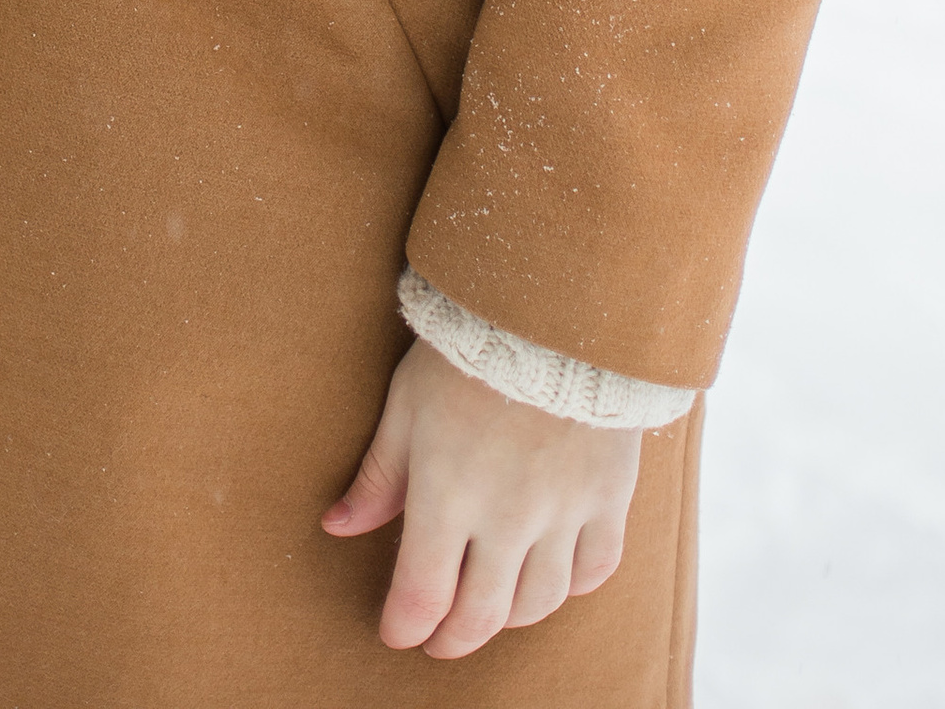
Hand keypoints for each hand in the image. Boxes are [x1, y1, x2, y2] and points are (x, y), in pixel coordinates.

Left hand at [322, 341, 641, 658]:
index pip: (421, 597)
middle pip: (479, 617)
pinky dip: (570, 585)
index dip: (404, 627)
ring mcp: (563, 512)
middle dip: (451, 638)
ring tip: (487, 605)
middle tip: (438, 638)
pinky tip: (550, 574)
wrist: (554, 306)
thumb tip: (336, 526)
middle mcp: (507, 519)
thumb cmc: (466, 351)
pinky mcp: (608, 496)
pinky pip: (594, 570)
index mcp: (447, 497)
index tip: (396, 631)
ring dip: (506, 616)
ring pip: (537, 603)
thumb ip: (378, 476)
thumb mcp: (406, 406)